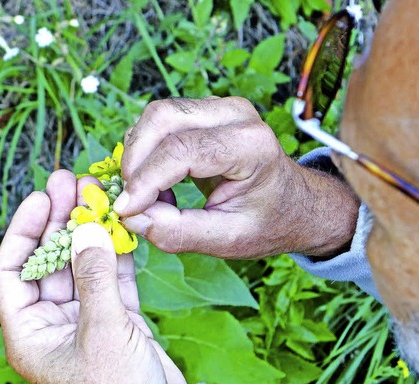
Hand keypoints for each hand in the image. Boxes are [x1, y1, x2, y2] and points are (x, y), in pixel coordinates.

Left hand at [0, 170, 186, 383]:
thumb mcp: (102, 333)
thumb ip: (94, 279)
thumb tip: (86, 229)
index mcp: (30, 333)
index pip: (12, 272)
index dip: (22, 231)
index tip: (39, 198)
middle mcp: (52, 323)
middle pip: (48, 260)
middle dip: (59, 220)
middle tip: (70, 181)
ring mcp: (85, 318)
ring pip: (81, 263)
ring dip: (89, 229)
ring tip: (96, 192)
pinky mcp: (116, 318)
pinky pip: (111, 276)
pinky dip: (116, 251)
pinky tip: (120, 223)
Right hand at [115, 96, 358, 258]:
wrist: (295, 205)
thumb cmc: (267, 222)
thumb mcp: (227, 240)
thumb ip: (179, 232)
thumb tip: (132, 217)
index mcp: (251, 145)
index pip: (181, 151)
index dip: (145, 180)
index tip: (124, 210)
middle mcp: (236, 114)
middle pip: (162, 118)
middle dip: (135, 160)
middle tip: (130, 199)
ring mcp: (221, 108)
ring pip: (157, 115)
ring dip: (138, 154)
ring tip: (148, 194)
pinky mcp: (207, 111)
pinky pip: (162, 120)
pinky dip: (147, 150)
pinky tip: (157, 182)